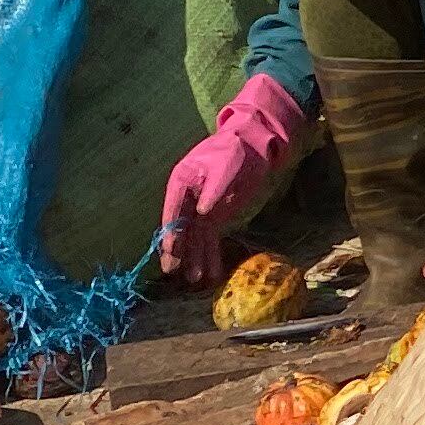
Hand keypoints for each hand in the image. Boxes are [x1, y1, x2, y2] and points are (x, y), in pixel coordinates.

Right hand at [155, 74, 312, 284]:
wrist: (254, 145)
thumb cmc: (237, 151)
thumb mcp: (227, 166)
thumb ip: (215, 189)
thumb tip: (202, 213)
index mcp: (182, 182)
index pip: (173, 211)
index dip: (171, 232)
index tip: (171, 250)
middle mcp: (187, 198)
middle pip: (180, 229)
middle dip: (178, 251)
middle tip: (175, 272)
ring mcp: (201, 209)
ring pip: (195, 238)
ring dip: (195, 258)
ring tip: (195, 280)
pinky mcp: (216, 217)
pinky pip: (210, 239)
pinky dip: (211, 254)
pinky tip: (211, 273)